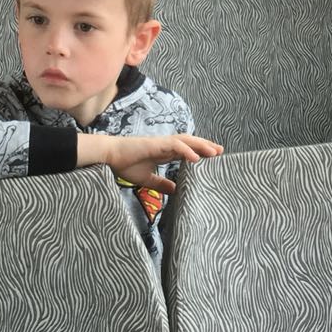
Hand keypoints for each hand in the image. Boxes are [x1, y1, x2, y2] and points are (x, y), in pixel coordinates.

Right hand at [90, 132, 222, 192]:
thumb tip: (175, 190)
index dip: (200, 152)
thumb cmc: (125, 164)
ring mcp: (161, 143)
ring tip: (214, 152)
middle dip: (206, 146)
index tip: (214, 157)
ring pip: (186, 141)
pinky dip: (186, 150)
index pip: (187, 150)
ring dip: (201, 146)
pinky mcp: (155, 144)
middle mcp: (165, 145)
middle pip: (191, 142)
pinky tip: (196, 157)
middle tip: (221, 152)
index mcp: (164, 151)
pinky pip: (174, 145)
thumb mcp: (147, 179)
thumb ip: (161, 184)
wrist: (110, 156)